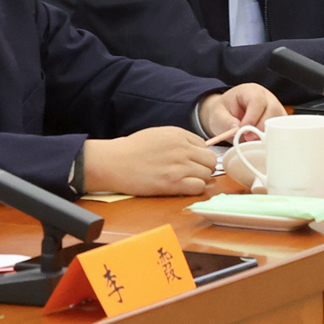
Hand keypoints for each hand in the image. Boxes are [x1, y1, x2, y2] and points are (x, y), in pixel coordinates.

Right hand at [83, 126, 217, 194]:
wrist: (113, 162)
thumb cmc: (132, 149)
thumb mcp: (159, 134)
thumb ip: (179, 140)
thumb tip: (195, 150)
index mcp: (179, 134)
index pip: (205, 146)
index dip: (198, 156)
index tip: (189, 162)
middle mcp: (182, 148)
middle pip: (210, 160)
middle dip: (203, 168)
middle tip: (191, 174)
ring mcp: (179, 166)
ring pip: (207, 174)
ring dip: (199, 179)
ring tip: (184, 181)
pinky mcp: (173, 183)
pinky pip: (199, 187)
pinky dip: (194, 189)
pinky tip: (182, 188)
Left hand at [198, 83, 283, 136]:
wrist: (228, 114)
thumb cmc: (224, 112)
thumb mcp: (217, 115)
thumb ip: (225, 121)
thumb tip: (237, 129)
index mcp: (250, 90)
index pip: (257, 100)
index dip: (252, 117)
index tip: (243, 130)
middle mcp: (265, 96)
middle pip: (272, 109)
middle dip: (261, 126)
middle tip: (248, 138)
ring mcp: (274, 106)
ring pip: (280, 119)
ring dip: (269, 132)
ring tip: (254, 140)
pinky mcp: (278, 118)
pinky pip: (283, 126)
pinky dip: (275, 135)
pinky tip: (263, 141)